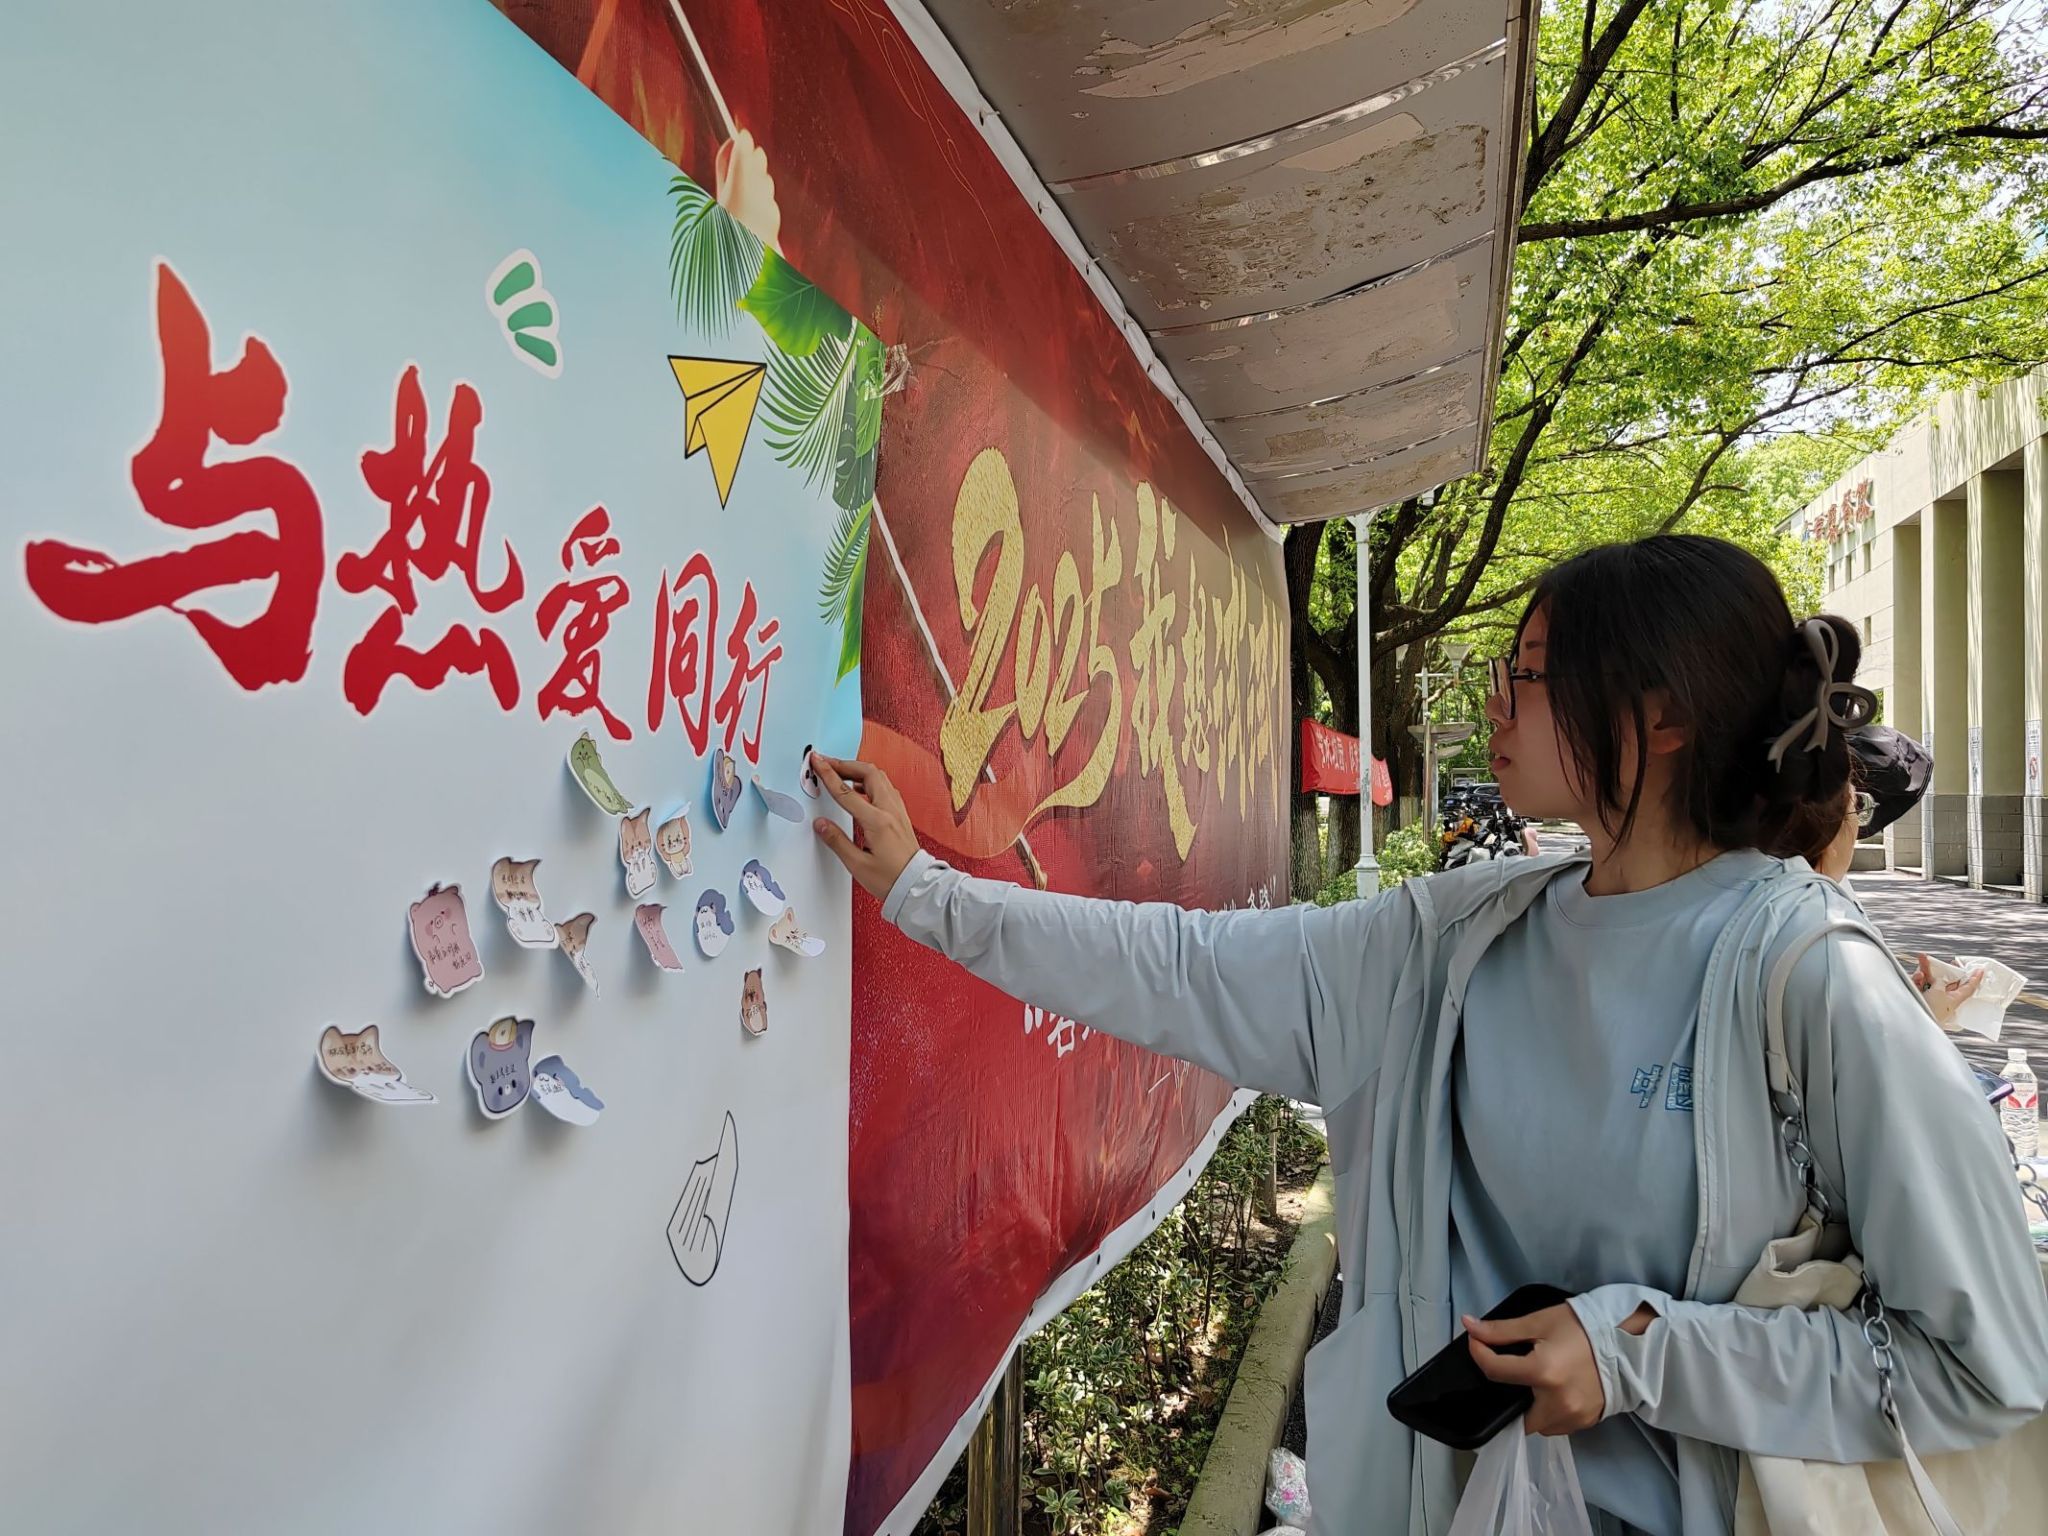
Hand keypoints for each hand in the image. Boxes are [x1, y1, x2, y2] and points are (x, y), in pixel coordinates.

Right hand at [810, 753, 919, 899]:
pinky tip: (860, 788)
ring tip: (841, 773)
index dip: (829, 774)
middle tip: (827, 763)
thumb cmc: (890, 879)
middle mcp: (890, 810)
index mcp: (877, 821)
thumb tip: (821, 824)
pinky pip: (885, 787)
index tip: (817, 761)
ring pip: (878, 777)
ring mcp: (897, 811)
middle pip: (868, 773)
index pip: (847, 792)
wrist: (916, 886)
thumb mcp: (857, 865)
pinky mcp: (900, 815)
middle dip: (845, 764)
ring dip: (858, 770)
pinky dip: (869, 780)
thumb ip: (837, 841)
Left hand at [1463, 1302, 1646, 1436]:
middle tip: (1518, 1372)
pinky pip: (1559, 1425)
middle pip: (1517, 1414)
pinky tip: (1557, 1390)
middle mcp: (1557, 1403)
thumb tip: (1468, 1326)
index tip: (1477, 1342)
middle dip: (1512, 1396)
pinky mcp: (1587, 1422)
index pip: (1494, 1371)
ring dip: (1532, 1407)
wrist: (1629, 1342)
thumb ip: (1502, 1330)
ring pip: (1538, 1425)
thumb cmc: (1583, 1328)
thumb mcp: (1540, 1321)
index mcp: (1543, 1374)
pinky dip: (1551, 1411)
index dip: (1479, 1353)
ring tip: (1540, 1381)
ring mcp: (1574, 1417)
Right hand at [1915, 953, 1984, 1026]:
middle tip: (1952, 962)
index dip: (1975, 979)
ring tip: (1922, 958)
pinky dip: (1918, 978)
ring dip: (1927, 969)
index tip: (1980, 970)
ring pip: (1931, 979)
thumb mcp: (1939, 991)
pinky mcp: (1918, 996)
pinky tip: (1917, 977)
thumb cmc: (1931, 1010)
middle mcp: (1944, 998)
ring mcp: (1930, 997)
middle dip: (1948, 970)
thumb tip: (1937, 980)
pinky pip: (1920, 983)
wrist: (1914, 1020)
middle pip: (1948, 981)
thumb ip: (1939, 982)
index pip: (1968, 988)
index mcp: (1954, 999)